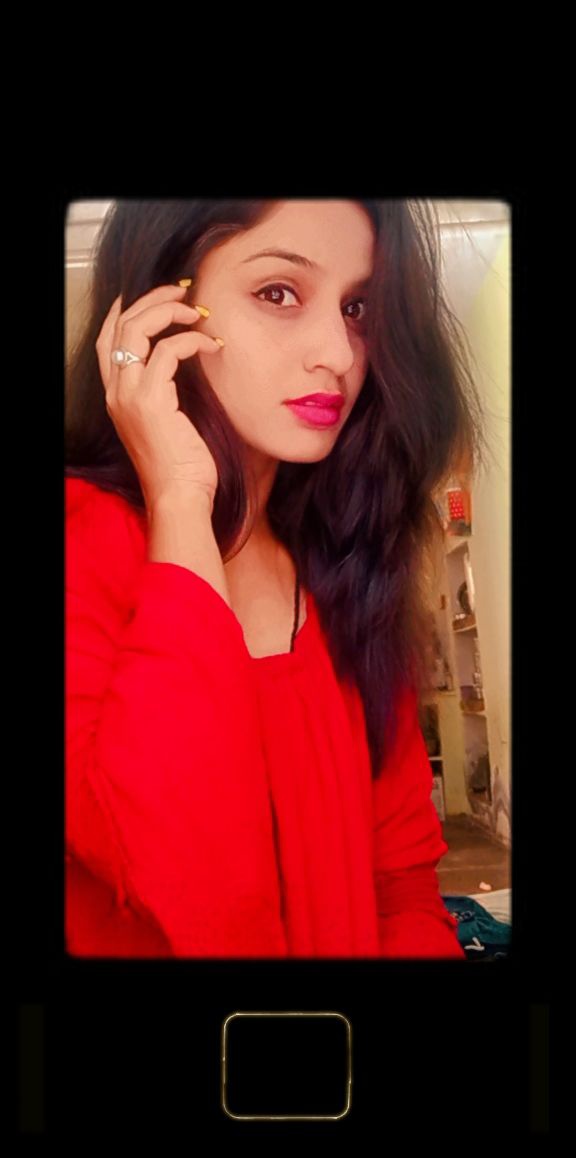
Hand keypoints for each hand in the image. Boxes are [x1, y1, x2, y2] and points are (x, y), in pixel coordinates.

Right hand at [96, 284, 222, 511]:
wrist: (179, 497)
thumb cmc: (181, 468)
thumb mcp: (167, 423)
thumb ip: (165, 392)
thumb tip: (185, 360)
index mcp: (117, 397)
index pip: (108, 340)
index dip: (125, 310)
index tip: (154, 294)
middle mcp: (116, 392)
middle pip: (121, 325)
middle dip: (152, 300)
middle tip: (183, 292)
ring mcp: (130, 395)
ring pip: (138, 328)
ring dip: (170, 310)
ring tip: (197, 312)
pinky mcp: (152, 400)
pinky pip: (169, 350)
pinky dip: (191, 340)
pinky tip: (210, 346)